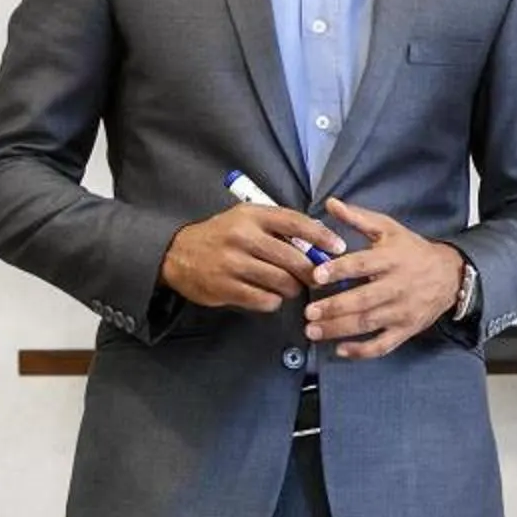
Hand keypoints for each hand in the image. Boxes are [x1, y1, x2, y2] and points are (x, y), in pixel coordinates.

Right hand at [156, 203, 346, 311]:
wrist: (177, 254)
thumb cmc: (223, 236)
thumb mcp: (248, 220)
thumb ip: (281, 228)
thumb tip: (323, 242)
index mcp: (252, 215)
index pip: (296, 223)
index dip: (322, 237)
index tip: (339, 248)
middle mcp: (242, 237)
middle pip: (295, 260)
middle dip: (312, 272)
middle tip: (316, 278)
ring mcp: (232, 263)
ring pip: (284, 282)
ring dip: (293, 288)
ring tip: (289, 286)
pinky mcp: (225, 287)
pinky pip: (266, 300)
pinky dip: (274, 301)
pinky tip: (268, 295)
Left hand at [303, 198, 462, 359]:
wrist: (450, 276)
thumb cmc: (412, 251)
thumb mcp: (389, 229)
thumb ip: (358, 218)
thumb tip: (330, 203)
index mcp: (392, 259)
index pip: (364, 265)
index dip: (340, 270)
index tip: (317, 275)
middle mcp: (399, 286)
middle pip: (365, 299)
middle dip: (335, 307)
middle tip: (309, 311)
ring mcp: (403, 311)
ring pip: (370, 323)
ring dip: (340, 329)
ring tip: (313, 330)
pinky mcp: (406, 329)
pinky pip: (384, 345)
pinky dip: (362, 351)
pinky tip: (341, 350)